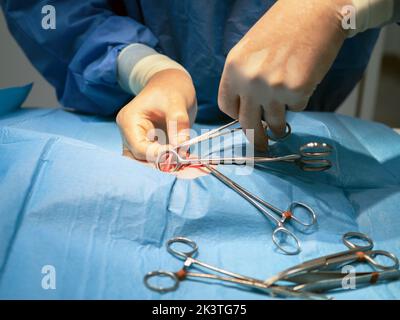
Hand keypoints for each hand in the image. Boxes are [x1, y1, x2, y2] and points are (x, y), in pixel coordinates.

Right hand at [116, 69, 196, 160]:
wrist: (172, 85)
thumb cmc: (171, 89)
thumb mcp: (176, 102)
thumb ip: (178, 124)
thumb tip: (181, 148)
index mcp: (128, 121)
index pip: (139, 148)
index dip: (158, 155)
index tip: (179, 155)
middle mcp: (129, 134)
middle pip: (140, 160)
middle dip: (162, 166)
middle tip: (186, 168)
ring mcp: (138, 142)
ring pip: (147, 164)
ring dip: (167, 168)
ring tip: (188, 168)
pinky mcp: (149, 147)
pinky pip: (158, 161)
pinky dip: (172, 164)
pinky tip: (188, 165)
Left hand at [218, 0, 349, 150]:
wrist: (315, 10)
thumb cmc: (283, 27)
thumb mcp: (250, 50)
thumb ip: (243, 77)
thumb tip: (245, 104)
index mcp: (233, 69)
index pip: (227, 107)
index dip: (236, 116)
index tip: (245, 120)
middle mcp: (249, 81)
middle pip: (247, 124)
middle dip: (255, 139)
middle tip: (261, 146)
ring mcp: (272, 88)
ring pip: (273, 123)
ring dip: (279, 127)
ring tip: (283, 126)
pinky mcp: (296, 91)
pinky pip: (297, 108)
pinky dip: (300, 102)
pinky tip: (303, 82)